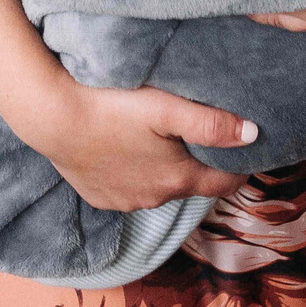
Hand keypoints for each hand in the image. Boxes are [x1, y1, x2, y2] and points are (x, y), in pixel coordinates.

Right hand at [19, 80, 254, 211]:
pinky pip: (130, 189)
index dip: (239, 166)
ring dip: (166, 168)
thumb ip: (212, 123)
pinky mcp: (99, 196)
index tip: (245, 149)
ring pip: (160, 187)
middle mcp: (154, 199)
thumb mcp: (166, 106)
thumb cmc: (111, 104)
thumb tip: (254, 135)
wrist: (51, 116)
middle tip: (203, 135)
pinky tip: (128, 149)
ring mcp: (124, 202)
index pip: (225, 184)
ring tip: (164, 139)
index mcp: (177, 179)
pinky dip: (137, 173)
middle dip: (201, 163)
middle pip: (191, 183)